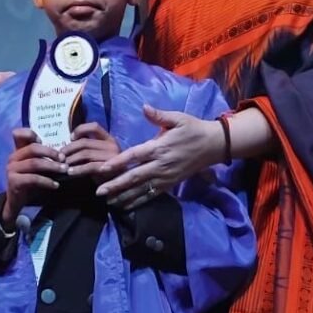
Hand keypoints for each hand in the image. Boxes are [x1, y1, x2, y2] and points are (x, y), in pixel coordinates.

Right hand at [2, 128, 66, 225]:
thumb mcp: (36, 168)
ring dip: (52, 166)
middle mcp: (13, 157)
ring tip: (64, 171)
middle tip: (64, 159)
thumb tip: (63, 153)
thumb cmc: (30, 182)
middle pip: (33, 148)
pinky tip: (56, 185)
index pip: (20, 135)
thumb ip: (43, 157)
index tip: (45, 141)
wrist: (17, 202)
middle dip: (51, 152)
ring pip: (34, 163)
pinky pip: (33, 178)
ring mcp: (12, 169)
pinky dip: (47, 181)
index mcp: (18, 151)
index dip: (32, 134)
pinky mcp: (14, 181)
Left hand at [62, 122, 119, 181]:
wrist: (119, 186)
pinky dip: (77, 169)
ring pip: (85, 153)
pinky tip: (70, 173)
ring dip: (71, 159)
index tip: (71, 138)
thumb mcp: (100, 156)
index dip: (80, 130)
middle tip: (60, 157)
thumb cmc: (107, 170)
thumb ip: (89, 149)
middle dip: (69, 148)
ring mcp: (111, 156)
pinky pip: (89, 166)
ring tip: (63, 166)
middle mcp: (112, 145)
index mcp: (109, 139)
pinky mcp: (108, 168)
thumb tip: (67, 147)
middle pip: (85, 142)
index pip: (94, 126)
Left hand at [94, 105, 222, 208]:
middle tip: (99, 192)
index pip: (134, 156)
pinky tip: (127, 206)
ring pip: (142, 189)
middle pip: (135, 177)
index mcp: (160, 147)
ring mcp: (166, 177)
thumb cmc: (193, 129)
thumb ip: (159, 115)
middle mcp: (161, 164)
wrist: (213, 145)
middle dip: (116, 185)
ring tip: (108, 202)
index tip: (102, 168)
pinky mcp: (171, 184)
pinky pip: (152, 195)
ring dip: (124, 196)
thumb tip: (144, 107)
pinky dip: (139, 201)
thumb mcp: (178, 118)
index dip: (118, 162)